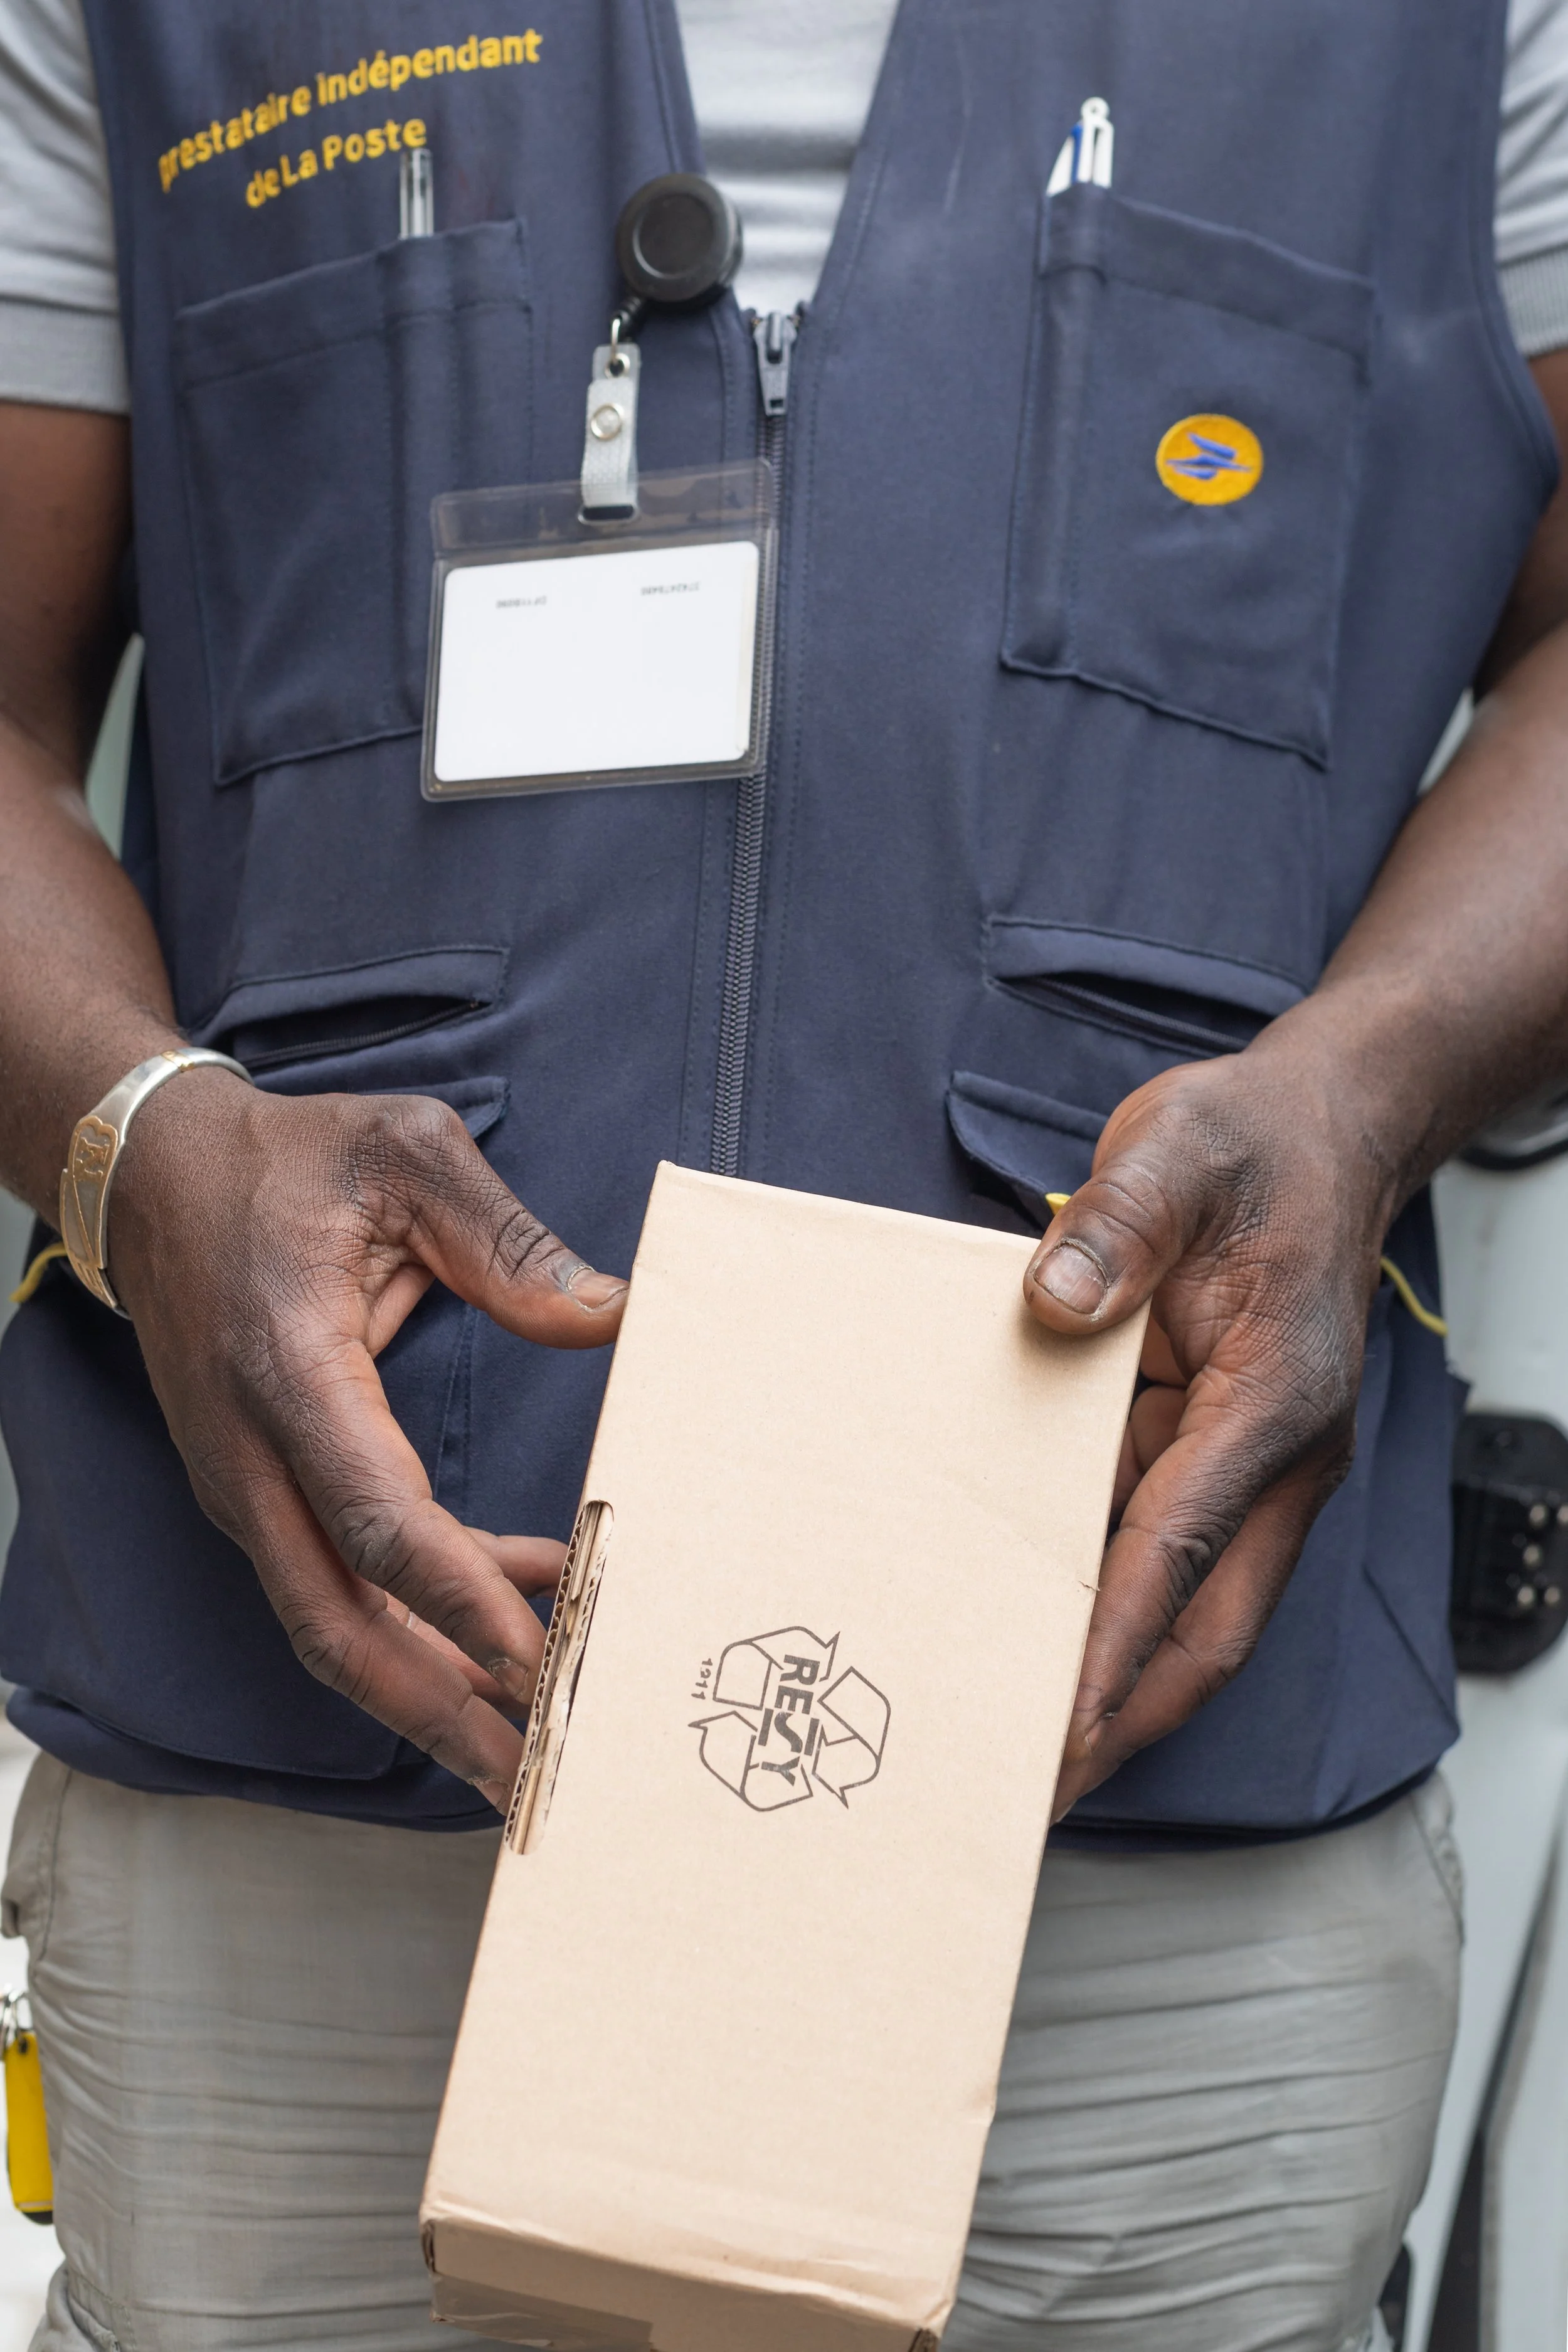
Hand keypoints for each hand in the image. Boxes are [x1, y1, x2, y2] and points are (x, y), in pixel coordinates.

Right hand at [109, 1074, 626, 1809]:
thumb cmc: (290, 1162)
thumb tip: (608, 1310)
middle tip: (535, 1774)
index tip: (533, 1657)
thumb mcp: (405, 1155)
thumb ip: (505, 1239)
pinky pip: (337, 1587)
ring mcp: (245, 1485)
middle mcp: (253, 1452)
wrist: (155, 1176)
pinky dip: (419, 1622)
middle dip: (439, 1708)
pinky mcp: (258, 1494)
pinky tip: (515, 1616)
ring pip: (332, 1625)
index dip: (456, 1596)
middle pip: (337, 1622)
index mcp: (292, 1370)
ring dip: (431, 1690)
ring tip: (534, 1743)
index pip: (374, 1519)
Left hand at [1023, 1031, 1393, 1817]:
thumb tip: (1054, 1301)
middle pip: (1206, 1623)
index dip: (1116, 1645)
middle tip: (1037, 1792)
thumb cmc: (1257, 1144)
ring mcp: (1244, 1456)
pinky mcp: (1207, 1442)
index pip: (1181, 1546)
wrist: (1322, 1128)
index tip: (1060, 1729)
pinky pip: (1152, 1535)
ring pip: (1180, 1596)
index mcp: (1275, 1396)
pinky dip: (1096, 1590)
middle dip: (1127, 1717)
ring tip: (1009, 1735)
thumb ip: (1119, 1222)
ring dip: (1108, 1668)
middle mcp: (1273, 1450)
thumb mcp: (1179, 1150)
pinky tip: (1019, 1613)